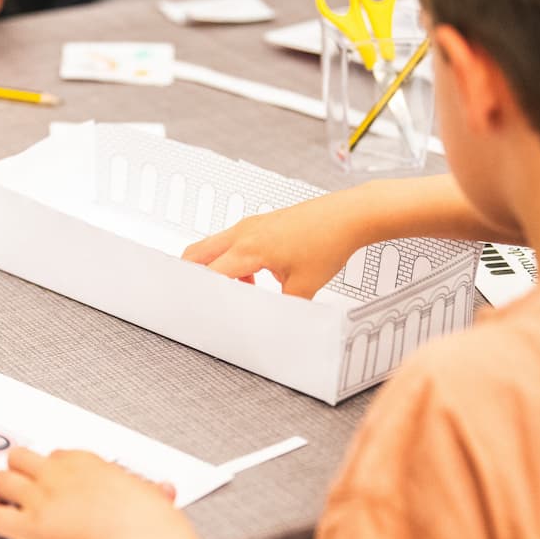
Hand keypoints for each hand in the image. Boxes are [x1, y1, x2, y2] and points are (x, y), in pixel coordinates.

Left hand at [0, 448, 180, 538]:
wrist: (138, 532)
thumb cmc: (147, 517)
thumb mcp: (150, 495)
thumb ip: (151, 492)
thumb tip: (165, 491)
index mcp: (85, 462)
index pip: (57, 456)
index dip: (49, 471)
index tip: (50, 482)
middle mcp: (58, 473)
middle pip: (20, 459)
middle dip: (14, 473)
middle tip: (12, 489)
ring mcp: (41, 497)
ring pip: (0, 482)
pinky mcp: (29, 525)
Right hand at [182, 192, 372, 298]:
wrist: (348, 216)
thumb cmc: (328, 242)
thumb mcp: (303, 287)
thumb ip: (281, 307)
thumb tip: (270, 322)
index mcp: (248, 248)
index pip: (211, 274)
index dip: (201, 293)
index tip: (196, 306)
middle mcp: (243, 233)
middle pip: (198, 253)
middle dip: (192, 275)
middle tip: (196, 296)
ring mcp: (250, 225)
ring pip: (215, 246)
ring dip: (216, 268)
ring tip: (236, 289)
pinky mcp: (259, 223)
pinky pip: (232, 241)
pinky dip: (232, 259)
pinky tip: (254, 275)